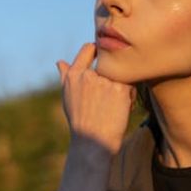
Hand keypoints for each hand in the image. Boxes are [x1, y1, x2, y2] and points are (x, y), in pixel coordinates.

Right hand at [55, 42, 136, 158]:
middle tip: (110, 94)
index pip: (89, 48)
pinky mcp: (120, 89)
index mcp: (73, 74)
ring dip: (121, 86)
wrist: (93, 142)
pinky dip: (129, 96)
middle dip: (113, 75)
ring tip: (115, 104)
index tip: (105, 60)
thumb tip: (60, 62)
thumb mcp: (67, 97)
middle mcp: (87, 75)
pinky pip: (131, 85)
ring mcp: (104, 81)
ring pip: (121, 74)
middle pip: (109, 64)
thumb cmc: (80, 120)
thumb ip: (65, 76)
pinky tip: (122, 108)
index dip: (98, 51)